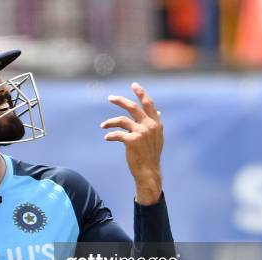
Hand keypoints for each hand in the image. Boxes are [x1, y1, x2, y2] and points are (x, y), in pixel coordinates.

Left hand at [100, 82, 162, 204]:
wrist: (149, 171)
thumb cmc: (151, 155)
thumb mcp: (157, 137)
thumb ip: (155, 124)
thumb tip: (158, 111)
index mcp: (156, 124)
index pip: (149, 104)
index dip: (141, 93)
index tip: (134, 85)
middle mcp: (150, 126)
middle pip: (133, 107)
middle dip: (121, 101)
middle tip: (110, 97)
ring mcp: (141, 133)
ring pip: (121, 120)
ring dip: (110, 122)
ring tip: (103, 125)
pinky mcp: (132, 141)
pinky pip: (117, 134)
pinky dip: (110, 135)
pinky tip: (107, 138)